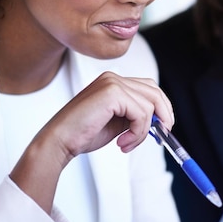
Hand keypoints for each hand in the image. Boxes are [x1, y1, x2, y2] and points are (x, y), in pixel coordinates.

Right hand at [9, 71, 173, 212]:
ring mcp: (112, 83)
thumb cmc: (83, 133)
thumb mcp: (118, 123)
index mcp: (113, 82)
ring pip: (150, 105)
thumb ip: (136, 116)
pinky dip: (138, 132)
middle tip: (160, 137)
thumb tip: (161, 121)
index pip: (149, 88)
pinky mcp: (112, 93)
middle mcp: (113, 78)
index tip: (163, 128)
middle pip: (154, 91)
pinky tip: (122, 142)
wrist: (59, 142)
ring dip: (144, 130)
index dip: (161, 107)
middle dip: (163, 116)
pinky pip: (142, 113)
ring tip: (128, 143)